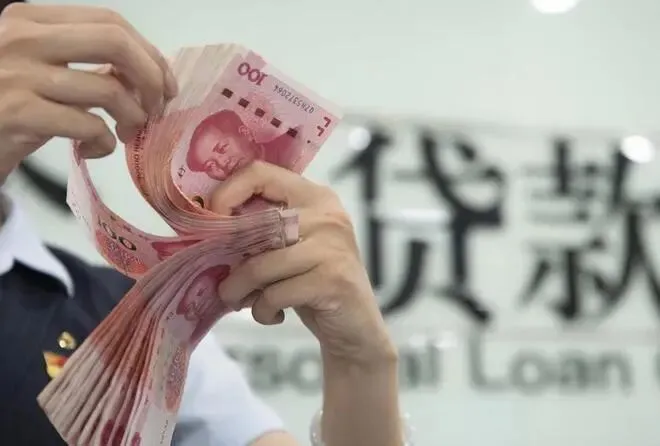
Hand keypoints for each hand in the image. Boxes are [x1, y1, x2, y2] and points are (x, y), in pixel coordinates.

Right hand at [0, 3, 176, 181]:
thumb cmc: (11, 103)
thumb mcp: (44, 70)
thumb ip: (86, 63)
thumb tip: (151, 75)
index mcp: (32, 19)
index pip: (110, 23)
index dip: (150, 55)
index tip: (165, 85)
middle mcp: (23, 39)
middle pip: (115, 44)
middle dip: (150, 79)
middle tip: (155, 109)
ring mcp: (19, 75)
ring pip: (109, 90)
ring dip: (133, 119)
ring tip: (125, 134)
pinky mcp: (19, 114)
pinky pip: (89, 126)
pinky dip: (104, 143)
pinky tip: (93, 148)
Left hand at [212, 161, 396, 366]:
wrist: (358, 326)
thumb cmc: (315, 283)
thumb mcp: (292, 247)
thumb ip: (263, 231)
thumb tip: (206, 232)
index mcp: (314, 196)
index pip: (260, 173)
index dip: (226, 194)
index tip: (210, 224)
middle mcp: (326, 214)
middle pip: (254, 224)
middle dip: (228, 255)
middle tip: (221, 279)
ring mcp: (332, 247)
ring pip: (260, 265)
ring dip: (238, 290)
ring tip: (238, 301)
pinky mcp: (332, 280)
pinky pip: (276, 294)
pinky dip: (263, 310)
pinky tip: (271, 314)